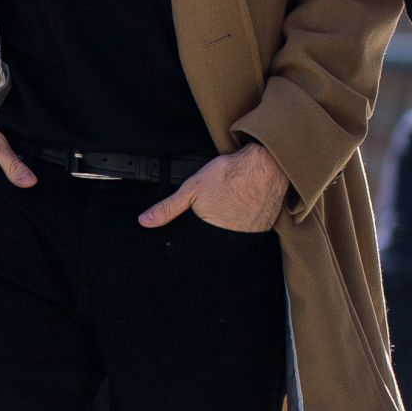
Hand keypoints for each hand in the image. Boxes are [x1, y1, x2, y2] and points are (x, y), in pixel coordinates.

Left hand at [139, 143, 287, 232]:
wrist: (266, 165)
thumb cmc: (229, 174)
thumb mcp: (192, 189)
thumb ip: (168, 208)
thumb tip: (145, 222)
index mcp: (212, 233)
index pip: (198, 246)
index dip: (194, 236)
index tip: (201, 220)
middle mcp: (232, 240)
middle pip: (215, 242)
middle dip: (212, 230)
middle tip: (220, 206)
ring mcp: (250, 235)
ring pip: (233, 238)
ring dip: (230, 227)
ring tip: (231, 206)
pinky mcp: (264, 228)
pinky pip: (250, 231)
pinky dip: (245, 222)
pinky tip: (244, 208)